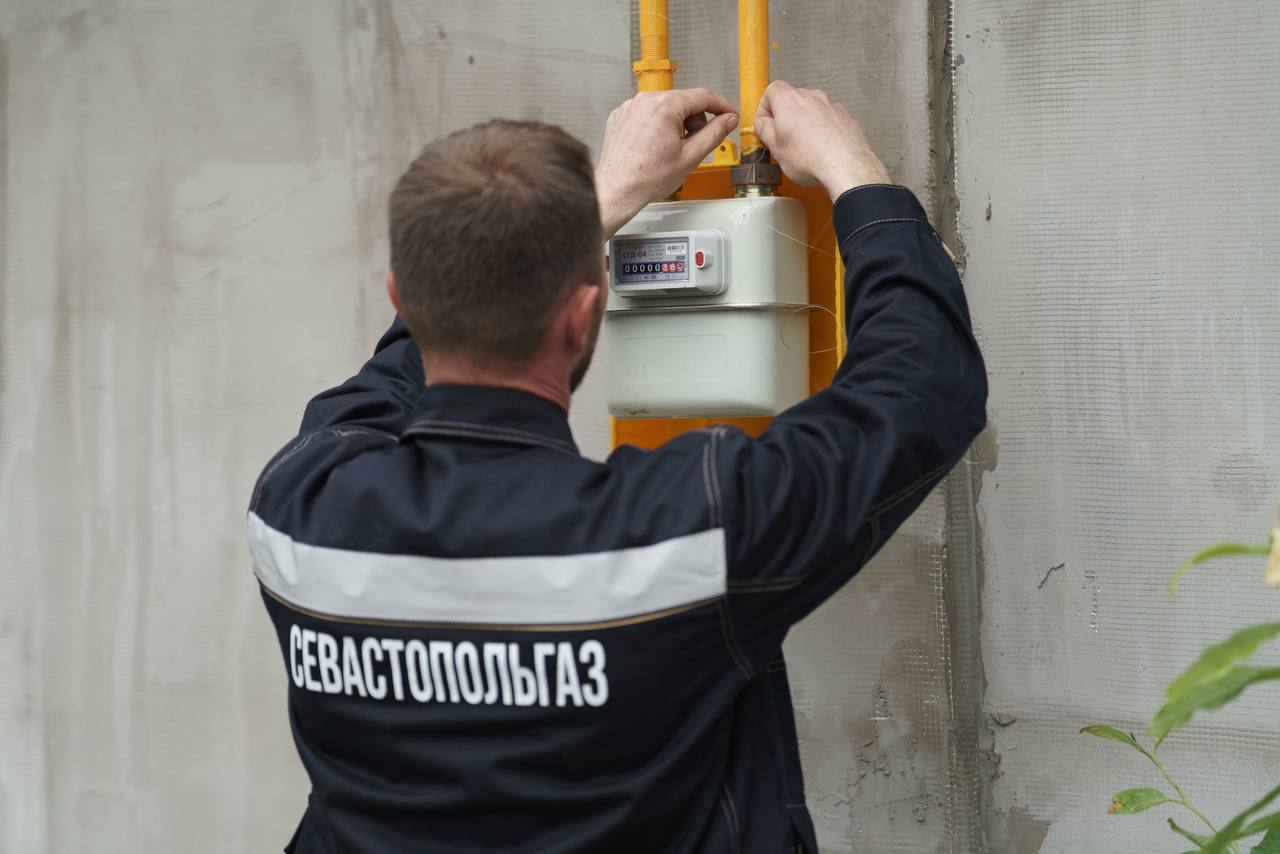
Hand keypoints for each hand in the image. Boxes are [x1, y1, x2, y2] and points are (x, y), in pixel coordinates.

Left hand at [596, 89, 738, 235]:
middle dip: (694, 121)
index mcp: (665, 106)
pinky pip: (648, 113)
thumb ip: (715, 133)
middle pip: (684, 101)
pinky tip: (653, 146)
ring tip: (668, 149)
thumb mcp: (691, 156)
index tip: (729, 114)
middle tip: (690, 146)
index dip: (721, 106)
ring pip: (666, 107)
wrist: (617, 190)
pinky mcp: (621, 115)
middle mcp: (645, 100)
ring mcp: (631, 106)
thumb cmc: (647, 178)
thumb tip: (729, 120)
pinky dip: (656, 125)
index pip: (703, 96)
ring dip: (675, 124)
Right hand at [754, 81, 890, 199]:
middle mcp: (812, 97)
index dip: (765, 108)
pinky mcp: (846, 118)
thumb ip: (764, 131)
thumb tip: (763, 125)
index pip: (772, 90)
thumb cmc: (811, 157)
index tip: (765, 124)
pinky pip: (829, 120)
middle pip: (793, 99)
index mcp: (790, 100)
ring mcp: (831, 106)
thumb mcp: (775, 148)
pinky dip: (824, 130)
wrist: (845, 166)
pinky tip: (822, 150)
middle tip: (783, 139)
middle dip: (786, 116)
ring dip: (806, 124)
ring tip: (804, 148)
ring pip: (813, 110)